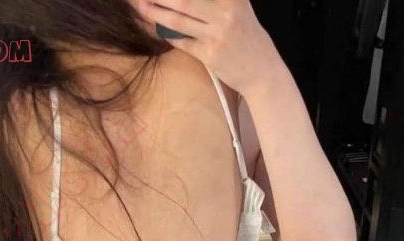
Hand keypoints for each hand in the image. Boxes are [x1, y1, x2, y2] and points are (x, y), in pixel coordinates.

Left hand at [138, 0, 277, 94]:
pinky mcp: (210, 55)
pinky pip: (183, 42)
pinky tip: (158, 28)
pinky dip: (168, 35)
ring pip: (179, 21)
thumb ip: (219, 0)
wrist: (262, 71)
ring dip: (156, 13)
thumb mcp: (240, 8)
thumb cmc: (248, 37)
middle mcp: (225, 12)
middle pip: (184, 0)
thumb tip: (184, 0)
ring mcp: (217, 35)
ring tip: (142, 6)